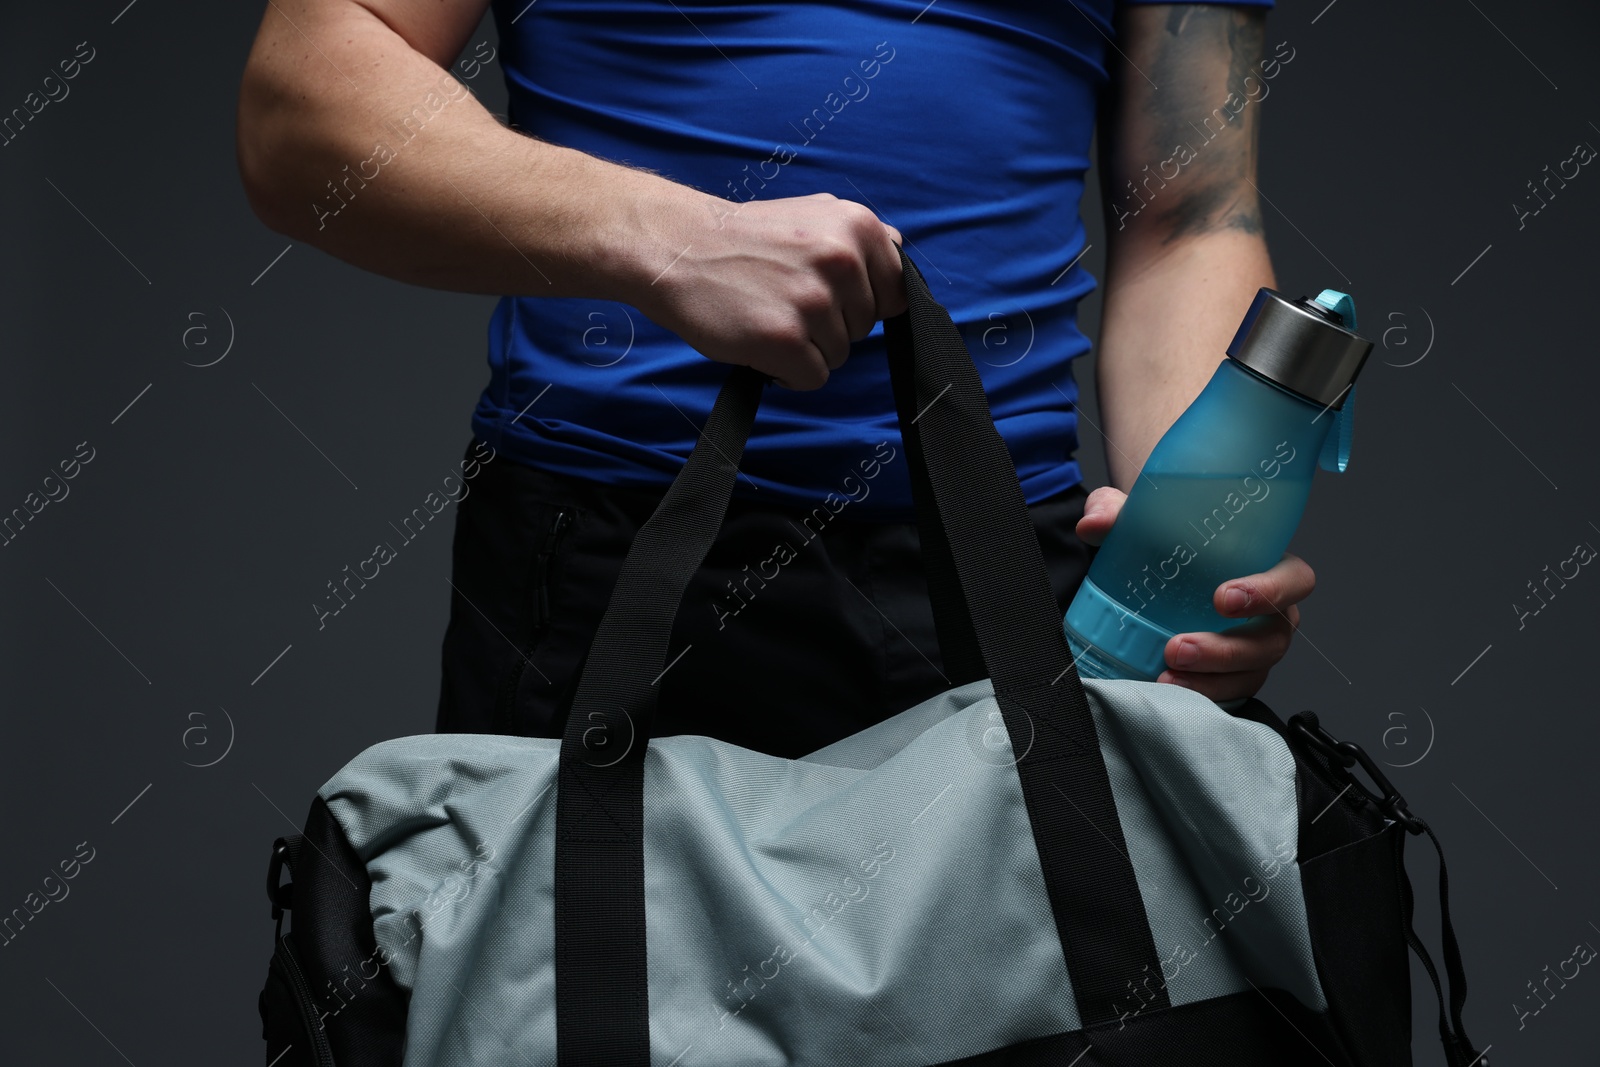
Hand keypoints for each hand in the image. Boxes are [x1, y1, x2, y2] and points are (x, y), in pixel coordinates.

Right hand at [637, 191, 905, 390]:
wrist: (677, 248)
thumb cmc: (744, 239)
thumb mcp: (811, 213)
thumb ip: (858, 236)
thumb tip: (900, 250)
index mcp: (857, 227)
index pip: (896, 293)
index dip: (861, 305)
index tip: (827, 297)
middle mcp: (842, 260)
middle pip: (865, 329)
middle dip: (828, 326)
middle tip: (782, 300)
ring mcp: (814, 301)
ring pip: (838, 356)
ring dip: (805, 349)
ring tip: (766, 316)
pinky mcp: (786, 339)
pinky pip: (813, 378)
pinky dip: (786, 372)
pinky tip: (759, 343)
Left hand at [1074, 485, 1315, 701]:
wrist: (1154, 569)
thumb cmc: (1168, 539)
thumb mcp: (1140, 518)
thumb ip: (1115, 511)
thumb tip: (1093, 524)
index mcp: (1268, 566)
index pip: (1296, 580)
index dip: (1271, 592)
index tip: (1222, 598)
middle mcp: (1269, 613)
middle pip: (1272, 639)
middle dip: (1227, 650)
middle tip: (1177, 648)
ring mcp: (1253, 650)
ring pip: (1251, 673)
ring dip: (1210, 681)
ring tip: (1166, 679)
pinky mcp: (1231, 677)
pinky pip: (1229, 695)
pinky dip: (1202, 697)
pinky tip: (1170, 695)